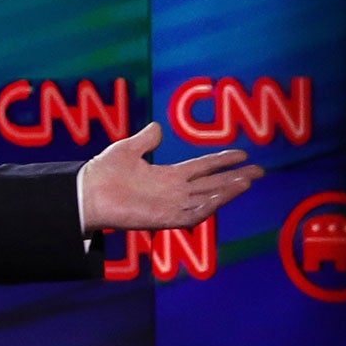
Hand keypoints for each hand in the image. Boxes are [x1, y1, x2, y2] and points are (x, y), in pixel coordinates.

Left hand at [81, 121, 261, 232]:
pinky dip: (206, 208)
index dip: (222, 160)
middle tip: (259, 171)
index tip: (243, 153)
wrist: (85, 191)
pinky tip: (221, 198)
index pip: (202, 167)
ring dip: (226, 192)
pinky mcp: (161, 219)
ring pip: (205, 199)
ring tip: (247, 181)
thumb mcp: (127, 149)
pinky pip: (190, 215)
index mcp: (167, 176)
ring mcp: (169, 206)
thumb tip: (157, 126)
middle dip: (235, 178)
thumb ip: (146, 139)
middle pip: (211, 184)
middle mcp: (173, 191)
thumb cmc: (102, 172)